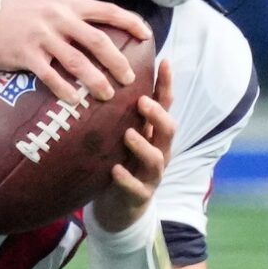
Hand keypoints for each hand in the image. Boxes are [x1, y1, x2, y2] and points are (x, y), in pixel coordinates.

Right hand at [0, 0, 151, 105]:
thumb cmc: (11, 12)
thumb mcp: (45, 2)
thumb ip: (68, 12)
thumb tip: (94, 26)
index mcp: (67, 2)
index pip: (109, 11)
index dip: (131, 24)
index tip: (147, 37)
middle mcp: (58, 17)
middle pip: (99, 41)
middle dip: (118, 63)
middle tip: (130, 79)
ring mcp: (42, 36)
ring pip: (79, 62)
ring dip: (96, 81)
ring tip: (107, 95)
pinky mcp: (25, 54)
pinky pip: (51, 76)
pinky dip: (65, 90)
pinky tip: (75, 101)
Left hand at [90, 58, 176, 233]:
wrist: (118, 207)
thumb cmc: (118, 162)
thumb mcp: (119, 136)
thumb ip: (117, 114)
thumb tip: (99, 75)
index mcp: (154, 134)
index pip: (165, 105)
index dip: (166, 85)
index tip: (164, 61)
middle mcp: (159, 151)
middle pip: (168, 130)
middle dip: (158, 115)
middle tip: (142, 101)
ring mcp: (151, 175)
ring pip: (156, 159)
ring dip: (143, 146)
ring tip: (129, 134)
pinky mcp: (140, 195)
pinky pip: (137, 187)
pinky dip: (127, 179)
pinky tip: (115, 170)